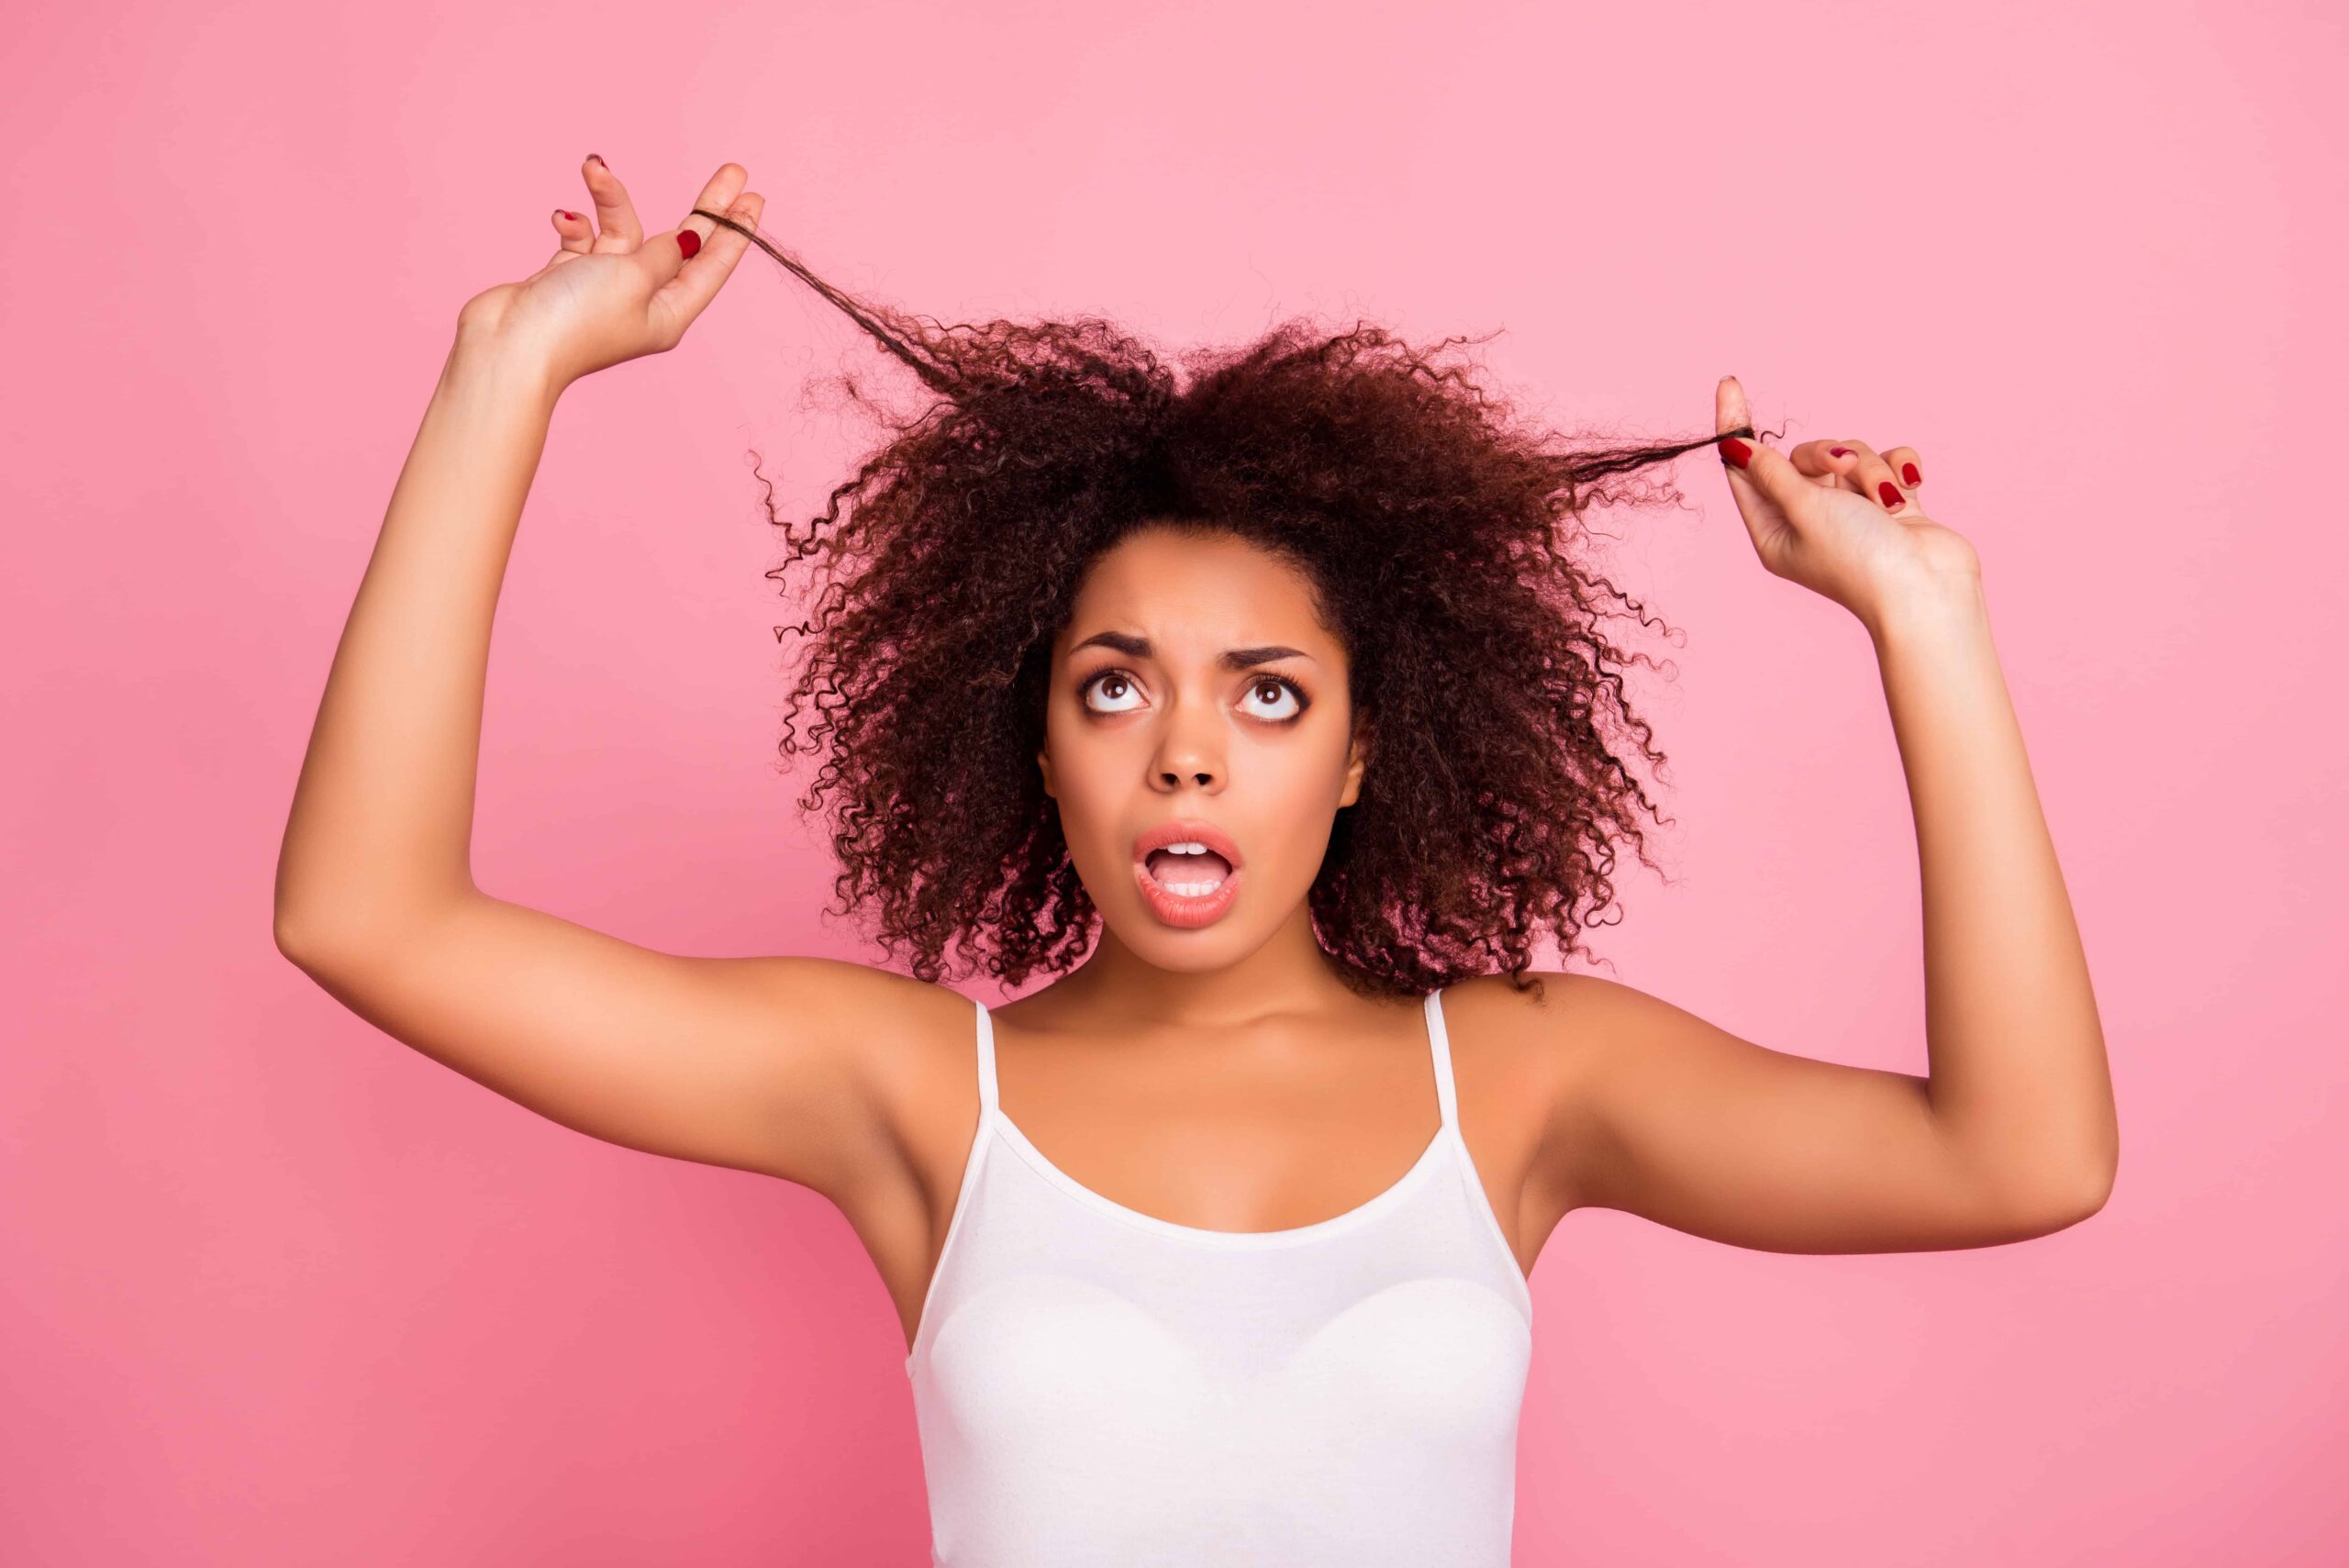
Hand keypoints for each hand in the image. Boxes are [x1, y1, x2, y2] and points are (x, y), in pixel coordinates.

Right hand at [454, 157, 764, 393]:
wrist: (508, 346)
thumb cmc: (576, 320)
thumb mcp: (634, 278)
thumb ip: (665, 252)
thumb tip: (691, 239)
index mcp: (669, 313)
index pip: (712, 265)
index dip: (734, 231)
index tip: (754, 197)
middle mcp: (642, 301)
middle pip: (683, 244)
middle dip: (704, 207)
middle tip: (733, 171)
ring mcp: (604, 288)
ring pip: (623, 230)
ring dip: (609, 198)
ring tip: (594, 168)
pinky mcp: (568, 276)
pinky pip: (584, 237)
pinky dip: (575, 223)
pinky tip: (563, 218)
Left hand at [1713, 375, 1980, 626]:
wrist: (1928, 590)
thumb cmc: (1859, 558)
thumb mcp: (1804, 509)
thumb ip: (1772, 472)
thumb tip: (1733, 447)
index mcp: (1775, 531)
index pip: (1744, 470)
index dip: (1736, 427)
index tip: (1729, 384)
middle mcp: (1809, 521)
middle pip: (1803, 456)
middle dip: (1829, 455)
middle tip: (1844, 471)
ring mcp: (1853, 512)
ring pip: (1851, 455)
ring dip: (1869, 469)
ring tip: (1886, 502)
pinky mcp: (1891, 503)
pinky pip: (1888, 461)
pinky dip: (1898, 468)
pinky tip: (1910, 487)